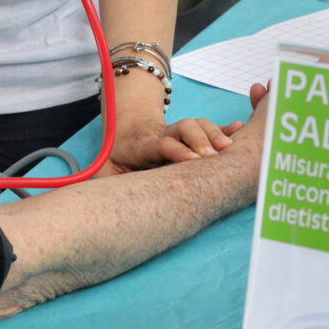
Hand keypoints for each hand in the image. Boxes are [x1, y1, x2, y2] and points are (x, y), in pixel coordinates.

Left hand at [104, 110, 245, 173]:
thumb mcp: (104, 171)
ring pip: (198, 124)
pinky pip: (210, 128)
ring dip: (214, 133)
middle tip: (214, 155)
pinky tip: (240, 130)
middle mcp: (164, 134)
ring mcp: (179, 132)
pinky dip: (225, 129)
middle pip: (184, 129)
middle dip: (200, 139)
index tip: (191, 160)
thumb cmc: (117, 158)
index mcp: (144, 145)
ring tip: (230, 146)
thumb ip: (101, 185)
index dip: (176, 149)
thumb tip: (88, 204)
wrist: (125, 129)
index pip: (162, 143)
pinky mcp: (191, 134)